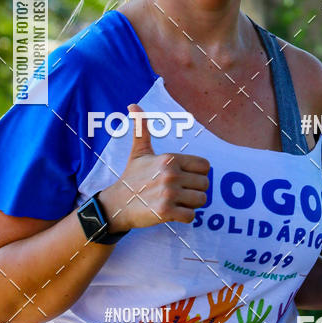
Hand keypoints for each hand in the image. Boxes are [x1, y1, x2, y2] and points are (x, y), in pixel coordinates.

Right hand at [99, 103, 209, 229]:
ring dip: (191, 204)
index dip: (198, 173)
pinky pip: (191, 216)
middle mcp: (171, 174)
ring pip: (201, 200)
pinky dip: (185, 217)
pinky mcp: (165, 212)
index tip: (185, 178)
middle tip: (180, 192)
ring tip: (177, 202)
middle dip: (195, 190)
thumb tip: (133, 105)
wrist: (116, 204)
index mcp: (170, 158)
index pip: (205, 166)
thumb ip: (141, 129)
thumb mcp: (138, 152)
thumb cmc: (131, 177)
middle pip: (205, 184)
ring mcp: (168, 193)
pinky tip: (173, 213)